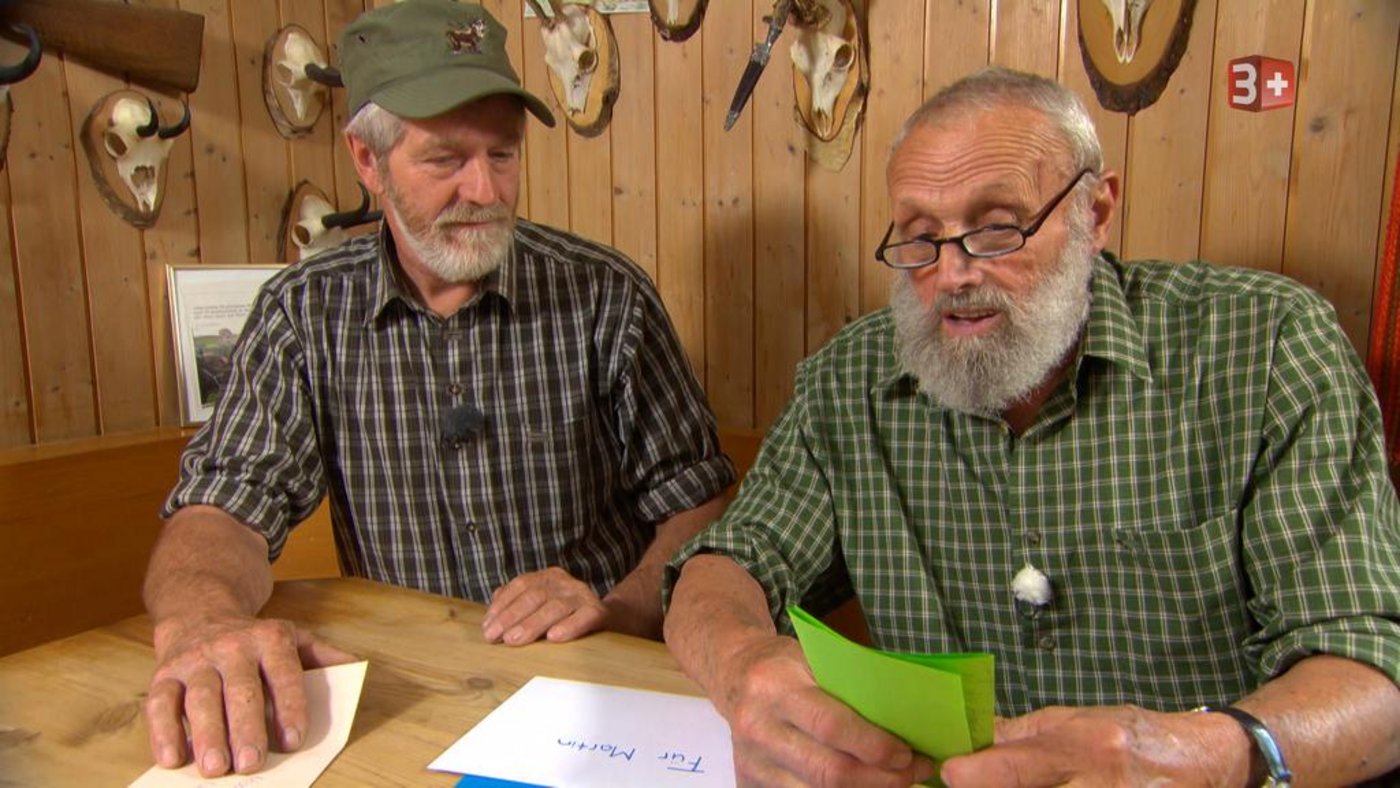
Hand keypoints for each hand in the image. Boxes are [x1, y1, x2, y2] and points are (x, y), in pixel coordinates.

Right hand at [144, 613, 355, 776]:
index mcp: (270, 639)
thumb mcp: (293, 637)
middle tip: (251, 763)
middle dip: (247, 728)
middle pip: (241, 690)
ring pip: (200, 698)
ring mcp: (196, 660)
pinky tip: (172, 759)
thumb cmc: (255, 639)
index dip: (289, 707)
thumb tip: (356, 668)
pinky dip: (163, 732)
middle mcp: (232, 647)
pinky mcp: (164, 674)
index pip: (284, 674)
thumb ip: (323, 656)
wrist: (200, 611)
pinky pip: (160, 704)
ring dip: (207, 735)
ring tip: (216, 768)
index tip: (293, 741)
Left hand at [482, 566, 609, 644]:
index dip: (502, 606)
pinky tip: (555, 637)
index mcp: (548, 578)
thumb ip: (518, 606)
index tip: (487, 627)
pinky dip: (569, 627)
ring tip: (515, 640)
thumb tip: (492, 612)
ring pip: (555, 606)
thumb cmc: (567, 618)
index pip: (520, 586)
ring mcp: (583, 595)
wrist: (612, 619)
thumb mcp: (541, 608)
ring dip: (533, 624)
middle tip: (496, 637)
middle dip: (511, 617)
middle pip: (535, 595)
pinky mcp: (599, 612)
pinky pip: (584, 618)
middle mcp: (565, 582)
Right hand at [716, 635, 934, 786]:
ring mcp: (751, 759)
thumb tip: (902, 720)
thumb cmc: (781, 664)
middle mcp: (758, 727)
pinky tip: (862, 784)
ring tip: (893, 780)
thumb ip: (847, 687)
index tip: (906, 753)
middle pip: (828, 771)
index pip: (831, 726)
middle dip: (879, 778)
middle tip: (911, 774)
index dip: (873, 746)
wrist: (732, 673)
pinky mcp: (748, 780)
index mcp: (775, 687)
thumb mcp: (811, 658)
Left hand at [939, 705, 1249, 787]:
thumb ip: (1023, 734)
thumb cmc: (1132, 735)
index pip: (1021, 763)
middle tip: (970, 782)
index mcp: (1081, 747)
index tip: (951, 772)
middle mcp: (1097, 782)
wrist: (1204, 758)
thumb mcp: (1075, 720)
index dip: (980, 772)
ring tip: (1013, 783)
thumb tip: (972, 737)